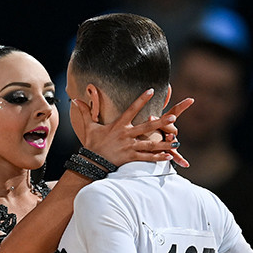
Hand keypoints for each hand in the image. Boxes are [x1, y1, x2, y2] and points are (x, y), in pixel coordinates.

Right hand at [73, 90, 192, 167]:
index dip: (142, 99)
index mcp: (118, 125)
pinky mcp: (130, 157)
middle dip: (161, 123)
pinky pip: (146, 158)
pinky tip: (169, 157)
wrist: (91, 162)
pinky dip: (158, 158)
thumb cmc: (92, 145)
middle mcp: (126, 135)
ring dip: (164, 143)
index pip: (132, 109)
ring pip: (150, 144)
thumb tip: (75, 100)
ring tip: (177, 142)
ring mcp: (129, 147)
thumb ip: (85, 113)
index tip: (151, 90)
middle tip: (174, 118)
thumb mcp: (89, 128)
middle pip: (146, 127)